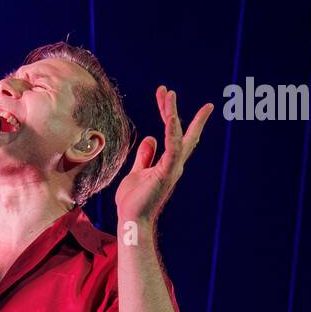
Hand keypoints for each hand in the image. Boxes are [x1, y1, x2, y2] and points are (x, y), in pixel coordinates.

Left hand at [115, 86, 212, 225]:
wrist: (131, 221)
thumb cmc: (133, 201)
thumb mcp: (137, 172)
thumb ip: (145, 156)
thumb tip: (150, 138)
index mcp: (167, 163)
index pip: (176, 135)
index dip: (172, 114)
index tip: (169, 95)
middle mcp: (173, 164)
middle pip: (179, 131)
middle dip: (173, 109)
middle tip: (167, 90)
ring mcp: (171, 168)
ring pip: (176, 134)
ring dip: (172, 113)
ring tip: (168, 94)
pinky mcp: (166, 172)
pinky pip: (172, 148)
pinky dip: (173, 132)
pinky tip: (170, 117)